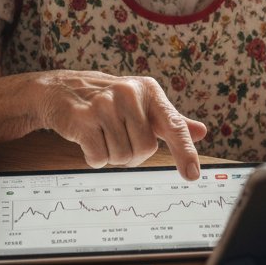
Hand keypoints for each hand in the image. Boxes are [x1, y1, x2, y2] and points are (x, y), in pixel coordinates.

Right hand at [39, 71, 207, 180]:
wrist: (64, 89)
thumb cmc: (111, 100)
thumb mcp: (144, 104)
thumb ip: (171, 120)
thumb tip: (201, 132)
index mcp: (149, 90)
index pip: (173, 125)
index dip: (185, 151)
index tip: (192, 175)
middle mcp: (129, 94)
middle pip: (145, 150)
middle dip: (132, 153)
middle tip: (119, 136)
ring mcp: (105, 105)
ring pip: (121, 157)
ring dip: (112, 155)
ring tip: (102, 134)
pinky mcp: (83, 119)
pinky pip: (99, 159)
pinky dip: (94, 157)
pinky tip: (89, 138)